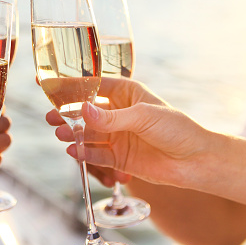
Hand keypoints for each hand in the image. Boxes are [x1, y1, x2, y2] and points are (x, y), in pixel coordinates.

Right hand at [47, 77, 211, 187]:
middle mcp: (118, 113)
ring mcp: (117, 136)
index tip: (49, 83)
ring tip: (60, 134)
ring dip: (73, 133)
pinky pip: (96, 154)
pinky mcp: (119, 157)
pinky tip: (73, 151)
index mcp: (126, 94)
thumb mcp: (144, 116)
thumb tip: (83, 110)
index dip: (72, 85)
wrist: (196, 160)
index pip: (94, 86)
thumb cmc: (176, 129)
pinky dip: (84, 153)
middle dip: (68, 113)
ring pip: (88, 133)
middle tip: (51, 116)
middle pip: (86, 112)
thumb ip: (112, 117)